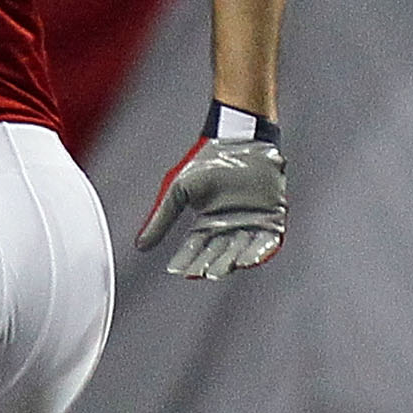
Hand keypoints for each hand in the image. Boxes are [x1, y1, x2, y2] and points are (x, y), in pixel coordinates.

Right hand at [135, 134, 287, 278]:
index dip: (186, 260)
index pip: (195, 249)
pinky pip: (267, 242)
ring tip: (220, 269)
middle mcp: (229, 229)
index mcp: (207, 224)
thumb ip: (162, 219)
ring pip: (241, 252)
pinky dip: (259, 252)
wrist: (239, 140)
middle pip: (219, 255)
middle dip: (210, 265)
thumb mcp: (178, 192)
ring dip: (231, 262)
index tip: (175, 270)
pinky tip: (247, 260)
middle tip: (203, 272)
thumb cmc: (206, 161)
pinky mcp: (272, 219)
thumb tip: (140, 246)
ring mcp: (251, 224)